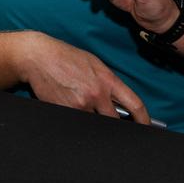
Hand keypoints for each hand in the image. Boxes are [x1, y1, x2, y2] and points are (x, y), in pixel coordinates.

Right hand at [13, 31, 149, 123]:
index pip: (135, 105)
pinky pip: (77, 120)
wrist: (39, 56)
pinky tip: (68, 101)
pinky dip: (76, 115)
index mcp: (107, 80)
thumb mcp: (94, 64)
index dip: (143, 120)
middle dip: (115, 123)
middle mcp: (97, 93)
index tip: (145, 126)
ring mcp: (81, 104)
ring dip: (91, 117)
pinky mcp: (65, 110)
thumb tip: (119, 103)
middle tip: (109, 118)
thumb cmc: (66, 57)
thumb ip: (108, 83)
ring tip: (80, 101)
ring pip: (94, 123)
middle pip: (115, 121)